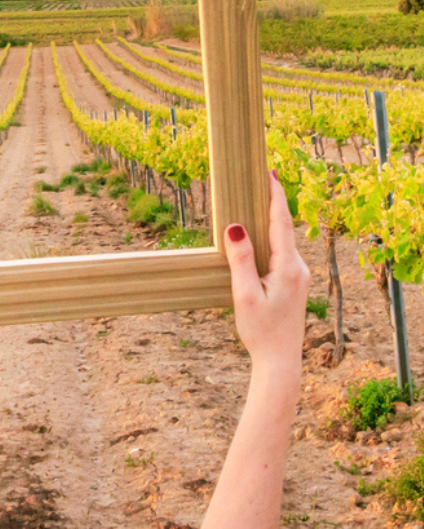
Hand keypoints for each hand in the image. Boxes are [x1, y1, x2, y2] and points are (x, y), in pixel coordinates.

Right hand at [223, 170, 309, 380]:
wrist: (280, 362)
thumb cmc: (260, 331)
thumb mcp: (245, 294)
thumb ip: (241, 259)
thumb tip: (235, 226)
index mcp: (287, 267)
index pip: (281, 222)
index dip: (275, 195)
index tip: (270, 172)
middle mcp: (297, 268)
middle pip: (283, 226)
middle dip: (271, 201)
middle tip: (261, 177)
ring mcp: (297, 276)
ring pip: (282, 240)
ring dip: (269, 220)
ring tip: (255, 199)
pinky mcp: (293, 284)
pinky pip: (280, 252)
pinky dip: (269, 237)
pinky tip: (256, 235)